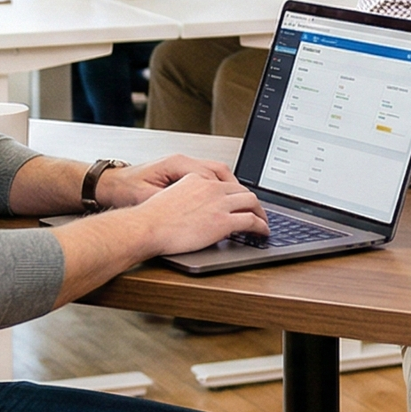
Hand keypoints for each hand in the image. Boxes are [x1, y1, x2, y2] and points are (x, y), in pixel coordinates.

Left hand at [93, 155, 238, 208]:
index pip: (213, 176)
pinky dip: (219, 188)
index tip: (240, 208)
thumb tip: (196, 210)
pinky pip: (207, 176)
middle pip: (221, 171)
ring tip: (241, 205)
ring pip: (216, 172)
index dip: (228, 194)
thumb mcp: (149, 198)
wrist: (108, 185)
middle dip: (237, 189)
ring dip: (229, 188)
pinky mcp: (179, 173)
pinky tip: (222, 201)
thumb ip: (175, 202)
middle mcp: (183, 162)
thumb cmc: (124, 190)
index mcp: (177, 164)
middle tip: (250, 207)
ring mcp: (182, 166)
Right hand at [128, 171, 266, 257]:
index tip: (241, 201)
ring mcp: (219, 204)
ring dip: (261, 213)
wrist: (147, 227)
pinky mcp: (223, 221)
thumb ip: (188, 198)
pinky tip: (262, 232)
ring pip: (251, 203)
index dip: (237, 193)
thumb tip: (197, 210)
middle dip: (253, 202)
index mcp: (197, 179)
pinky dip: (261, 226)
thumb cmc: (151, 219)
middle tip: (257, 212)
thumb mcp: (171, 198)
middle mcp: (211, 188)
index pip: (225, 183)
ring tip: (264, 222)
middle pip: (242, 190)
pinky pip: (251, 221)